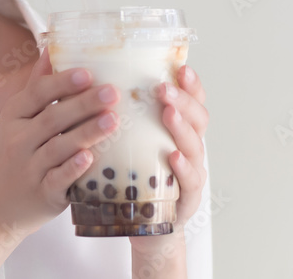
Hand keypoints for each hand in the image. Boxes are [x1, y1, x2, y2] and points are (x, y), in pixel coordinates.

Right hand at [0, 48, 120, 237]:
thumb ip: (36, 86)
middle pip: (52, 118)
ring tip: (113, 120)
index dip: (62, 83)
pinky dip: (72, 169)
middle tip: (112, 92)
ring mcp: (29, 169)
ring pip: (58, 148)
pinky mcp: (41, 194)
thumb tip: (51, 48)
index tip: (88, 73)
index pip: (38, 94)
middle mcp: (18, 141)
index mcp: (14, 117)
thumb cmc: (11, 156)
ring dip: (86, 133)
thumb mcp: (16, 119)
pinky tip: (89, 157)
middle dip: (83, 104)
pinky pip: (57, 180)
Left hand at [129, 64, 208, 252]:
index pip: (191, 101)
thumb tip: (94, 81)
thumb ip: (122, 115)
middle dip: (183, 100)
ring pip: (195, 146)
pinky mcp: (186, 198)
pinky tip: (174, 157)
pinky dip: (183, 168)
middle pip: (198, 118)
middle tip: (164, 88)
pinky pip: (189, 181)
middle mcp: (190, 147)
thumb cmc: (134, 177)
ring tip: (168, 113)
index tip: (180, 67)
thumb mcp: (131, 142)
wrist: (144, 225)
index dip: (190, 84)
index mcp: (178, 130)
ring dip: (182, 127)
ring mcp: (192, 173)